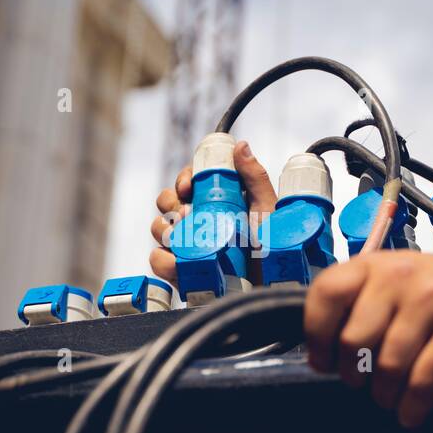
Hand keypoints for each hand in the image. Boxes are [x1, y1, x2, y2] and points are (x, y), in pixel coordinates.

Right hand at [149, 140, 278, 284]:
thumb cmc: (274, 248)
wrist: (272, 286)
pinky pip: (158, 260)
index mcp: (217, 200)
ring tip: (180, 238)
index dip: (183, 179)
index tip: (187, 188)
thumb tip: (241, 146)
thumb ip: (255, 178)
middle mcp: (199, 219)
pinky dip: (163, 260)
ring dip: (163, 229)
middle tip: (186, 215)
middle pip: (168, 200)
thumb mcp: (267, 209)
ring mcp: (187, 244)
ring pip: (158, 227)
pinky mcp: (181, 270)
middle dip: (171, 203)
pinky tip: (176, 262)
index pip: (190, 179)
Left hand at [303, 246, 432, 427]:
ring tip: (391, 399)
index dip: (315, 335)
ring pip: (388, 367)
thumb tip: (326, 349)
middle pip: (354, 342)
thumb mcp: (403, 280)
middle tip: (363, 384)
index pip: (325, 294)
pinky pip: (424, 381)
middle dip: (354, 376)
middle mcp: (402, 278)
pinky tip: (412, 412)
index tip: (323, 360)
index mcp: (378, 264)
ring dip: (385, 396)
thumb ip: (365, 302)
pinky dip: (414, 406)